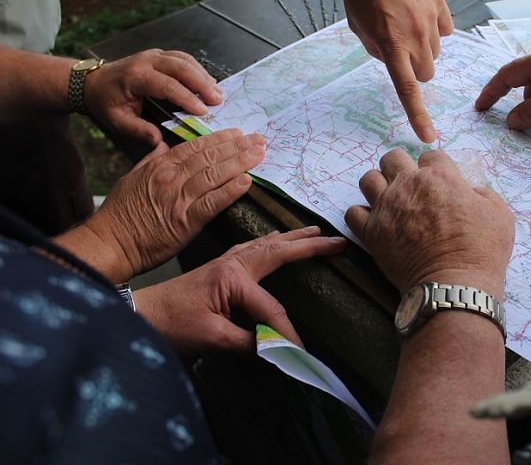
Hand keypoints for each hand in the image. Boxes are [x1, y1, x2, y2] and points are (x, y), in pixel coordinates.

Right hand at [81, 129, 264, 279]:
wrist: (109, 243)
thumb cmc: (119, 214)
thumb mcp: (132, 178)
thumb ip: (150, 160)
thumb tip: (162, 145)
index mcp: (160, 166)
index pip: (195, 146)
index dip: (219, 138)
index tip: (237, 132)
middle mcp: (171, 179)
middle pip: (210, 157)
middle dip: (237, 146)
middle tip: (258, 139)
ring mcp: (179, 199)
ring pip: (214, 175)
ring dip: (240, 163)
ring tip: (258, 154)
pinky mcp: (185, 222)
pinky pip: (212, 202)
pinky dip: (230, 191)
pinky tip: (246, 182)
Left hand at [85, 49, 223, 145]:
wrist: (92, 81)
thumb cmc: (105, 101)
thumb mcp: (117, 120)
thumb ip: (138, 130)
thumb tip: (158, 141)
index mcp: (136, 76)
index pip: (167, 85)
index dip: (187, 98)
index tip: (203, 111)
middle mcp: (146, 60)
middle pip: (181, 67)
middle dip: (202, 84)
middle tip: (218, 100)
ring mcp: (154, 55)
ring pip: (185, 60)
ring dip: (203, 76)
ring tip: (218, 92)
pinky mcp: (160, 55)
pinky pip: (183, 58)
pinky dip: (198, 69)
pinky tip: (208, 82)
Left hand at [134, 228, 346, 354]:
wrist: (139, 315)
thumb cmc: (171, 325)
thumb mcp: (211, 338)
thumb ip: (248, 342)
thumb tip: (278, 349)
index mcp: (233, 277)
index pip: (272, 307)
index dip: (287, 332)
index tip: (300, 353)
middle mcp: (233, 262)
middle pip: (280, 251)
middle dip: (311, 246)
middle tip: (338, 242)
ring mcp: (226, 260)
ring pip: (268, 243)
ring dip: (294, 237)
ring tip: (316, 231)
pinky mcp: (219, 265)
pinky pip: (254, 246)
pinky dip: (272, 241)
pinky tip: (277, 239)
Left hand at [332, 0, 453, 142]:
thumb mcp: (358, 26)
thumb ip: (377, 50)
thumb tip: (396, 63)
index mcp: (390, 44)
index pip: (408, 90)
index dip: (418, 116)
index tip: (428, 136)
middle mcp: (415, 34)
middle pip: (427, 72)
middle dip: (415, 69)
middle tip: (398, 52)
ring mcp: (430, 17)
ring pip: (436, 51)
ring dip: (423, 48)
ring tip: (403, 23)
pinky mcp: (440, 2)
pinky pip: (445, 30)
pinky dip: (434, 28)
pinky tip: (417, 11)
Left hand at [345, 149, 513, 296]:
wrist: (454, 285)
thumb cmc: (482, 251)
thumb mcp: (500, 215)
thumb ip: (485, 195)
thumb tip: (473, 192)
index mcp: (440, 177)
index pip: (430, 156)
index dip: (435, 168)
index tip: (439, 182)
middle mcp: (409, 185)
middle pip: (392, 158)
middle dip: (400, 167)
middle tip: (408, 185)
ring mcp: (387, 207)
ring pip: (368, 179)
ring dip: (378, 185)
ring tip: (388, 199)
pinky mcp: (372, 232)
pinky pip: (353, 212)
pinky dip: (361, 215)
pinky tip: (373, 222)